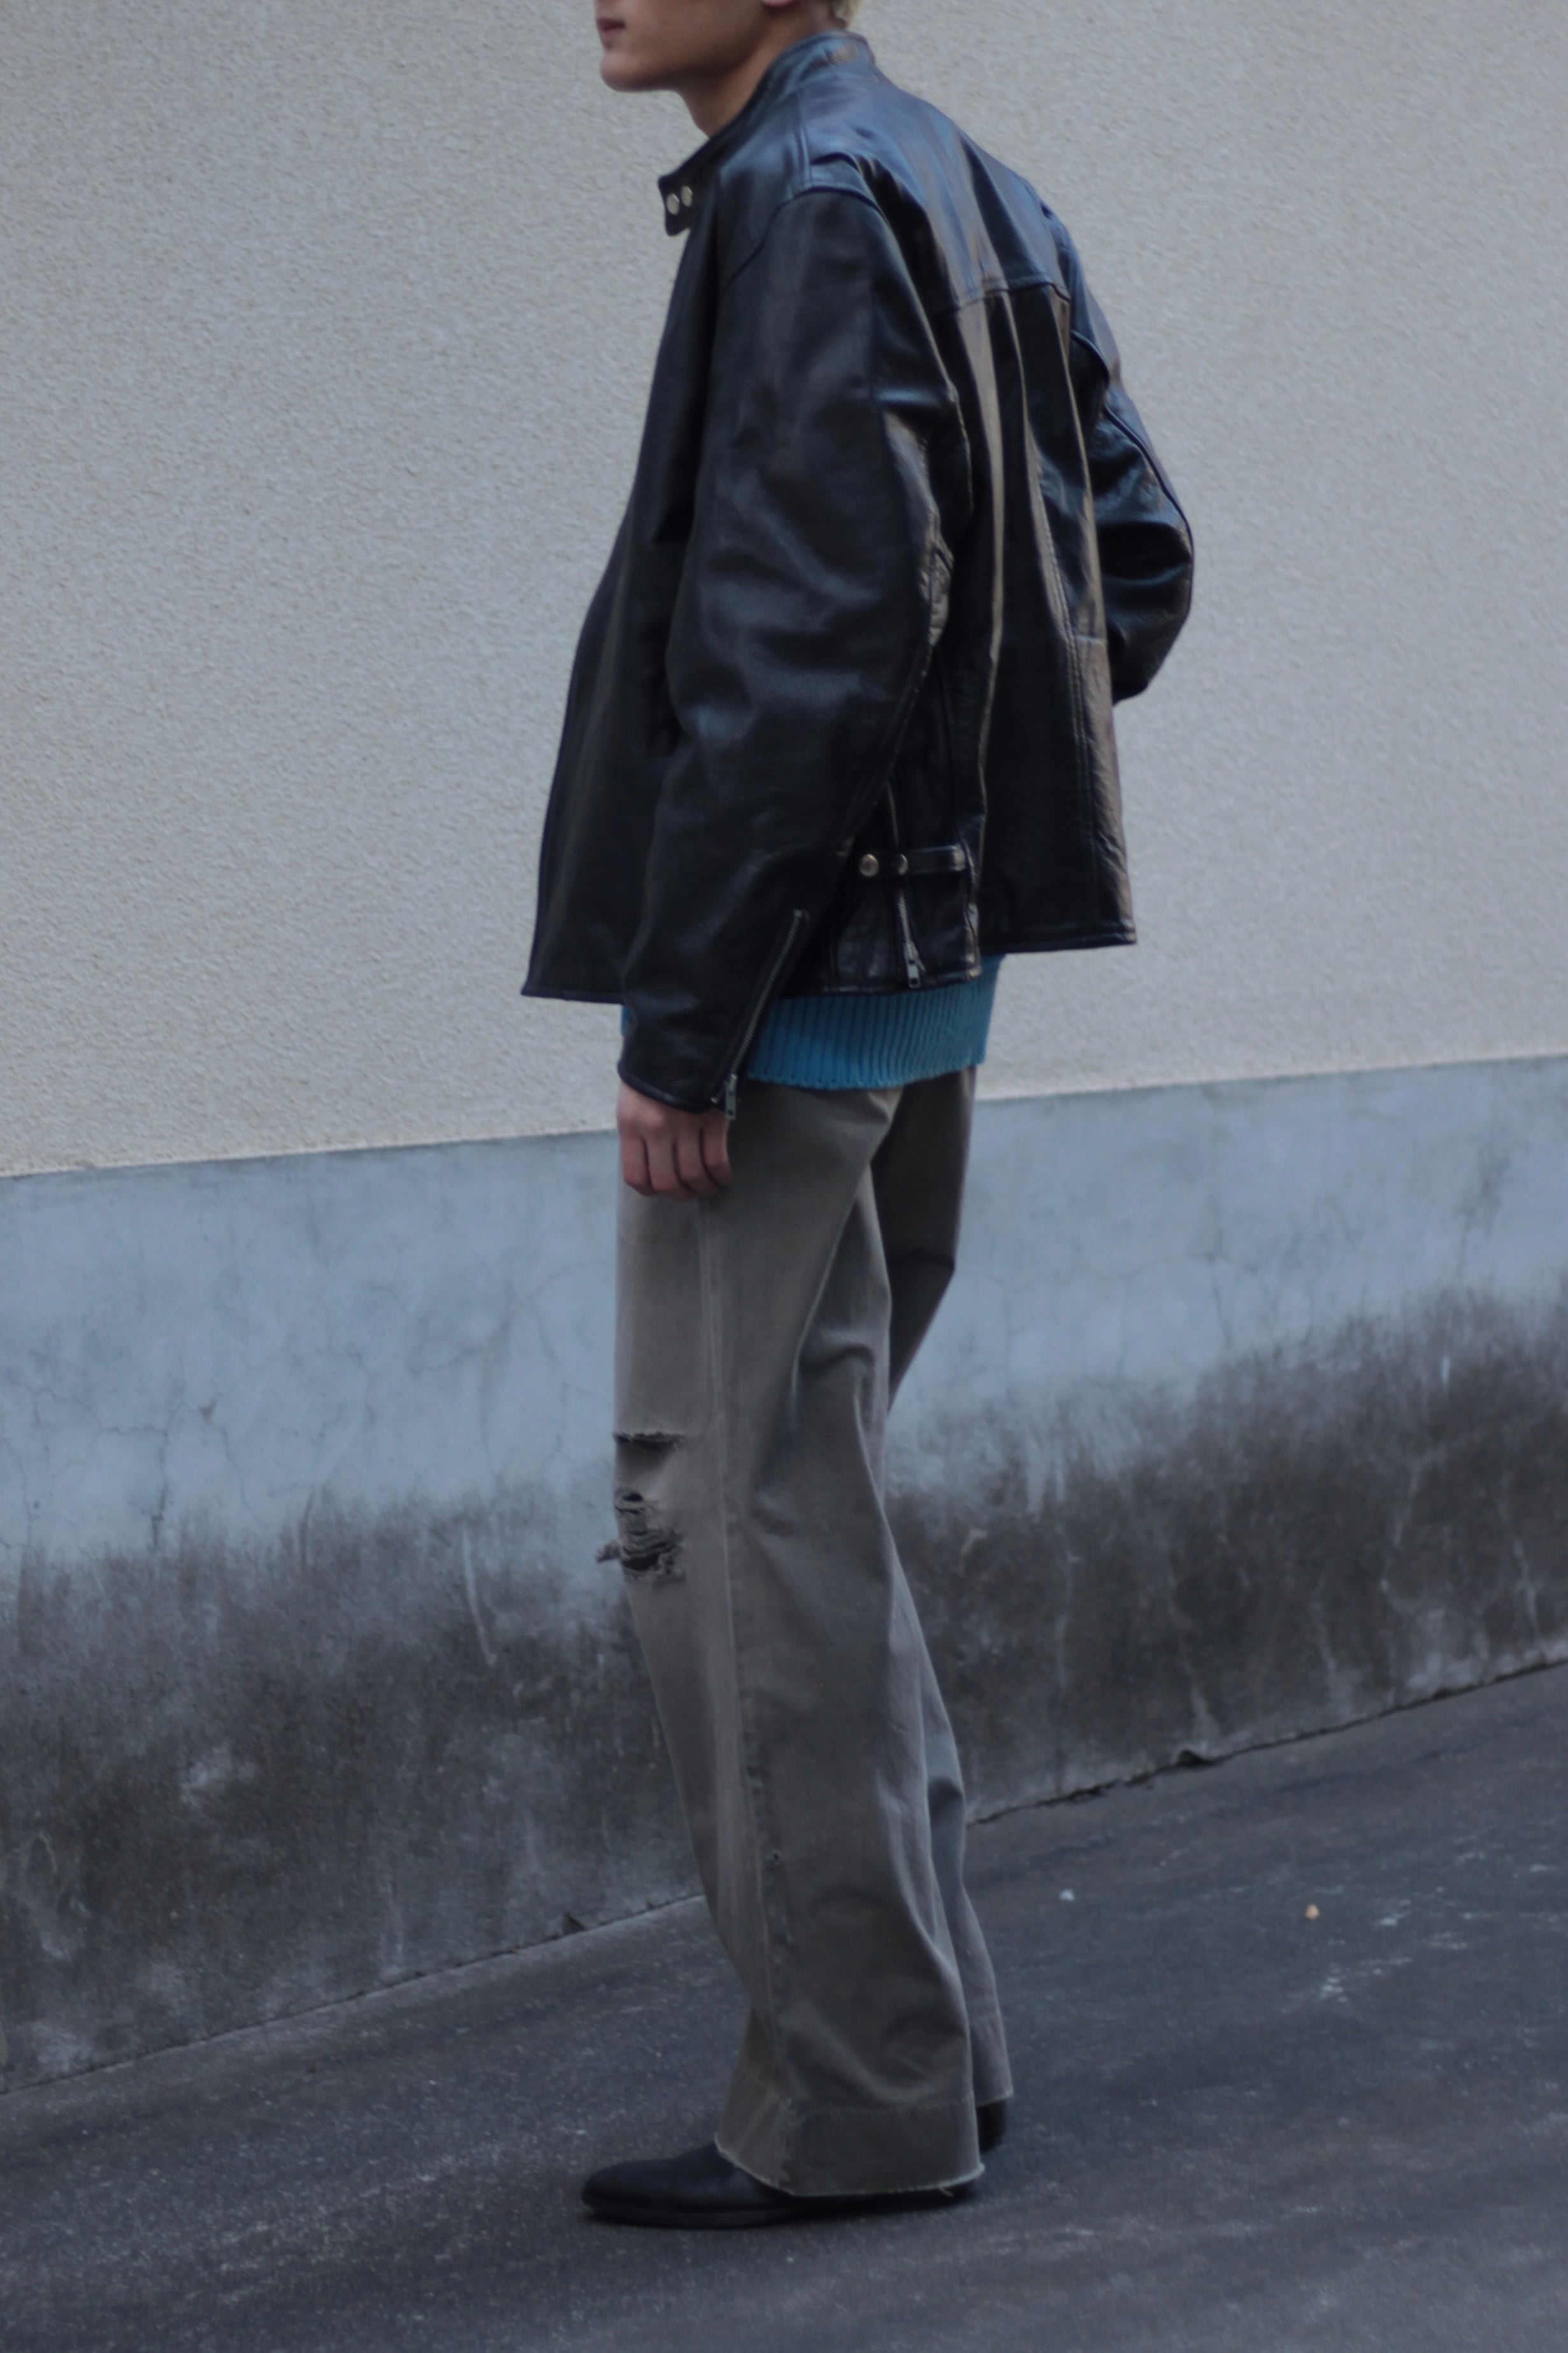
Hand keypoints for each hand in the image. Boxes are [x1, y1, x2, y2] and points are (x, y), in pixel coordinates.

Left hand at [618, 1081, 732, 1199]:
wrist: (680, 1037)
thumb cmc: (652, 1071)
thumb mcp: (632, 1100)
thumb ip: (636, 1132)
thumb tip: (649, 1164)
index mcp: (631, 1125)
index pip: (636, 1176)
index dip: (649, 1190)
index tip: (659, 1189)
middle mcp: (656, 1130)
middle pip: (667, 1182)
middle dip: (679, 1194)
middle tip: (687, 1192)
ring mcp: (685, 1125)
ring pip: (693, 1175)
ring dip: (702, 1188)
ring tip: (707, 1188)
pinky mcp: (711, 1119)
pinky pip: (717, 1159)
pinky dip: (721, 1175)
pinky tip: (722, 1178)